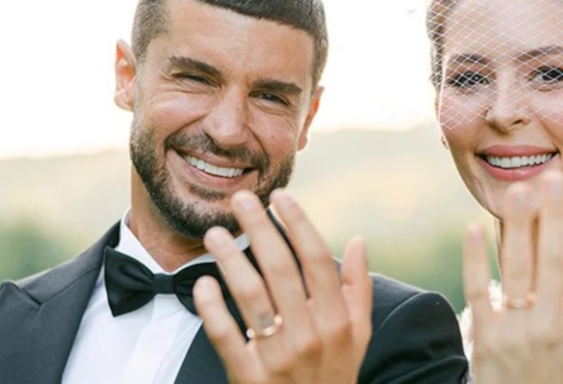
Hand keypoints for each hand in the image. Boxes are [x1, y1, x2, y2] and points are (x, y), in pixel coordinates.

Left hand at [193, 189, 372, 383]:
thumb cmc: (335, 375)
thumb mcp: (359, 336)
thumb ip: (359, 288)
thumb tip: (359, 240)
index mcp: (338, 321)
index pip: (317, 259)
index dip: (298, 222)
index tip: (280, 196)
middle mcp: (310, 335)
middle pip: (280, 268)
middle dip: (258, 228)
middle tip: (240, 200)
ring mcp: (278, 357)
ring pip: (250, 296)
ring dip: (230, 259)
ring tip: (215, 234)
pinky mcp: (249, 376)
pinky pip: (225, 335)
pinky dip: (211, 308)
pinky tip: (203, 283)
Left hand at [463, 172, 562, 383]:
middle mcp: (548, 327)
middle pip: (552, 261)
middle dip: (553, 217)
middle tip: (552, 178)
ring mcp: (513, 332)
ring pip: (515, 269)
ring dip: (516, 227)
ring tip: (518, 190)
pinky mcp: (483, 338)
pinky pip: (476, 293)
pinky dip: (473, 261)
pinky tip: (472, 229)